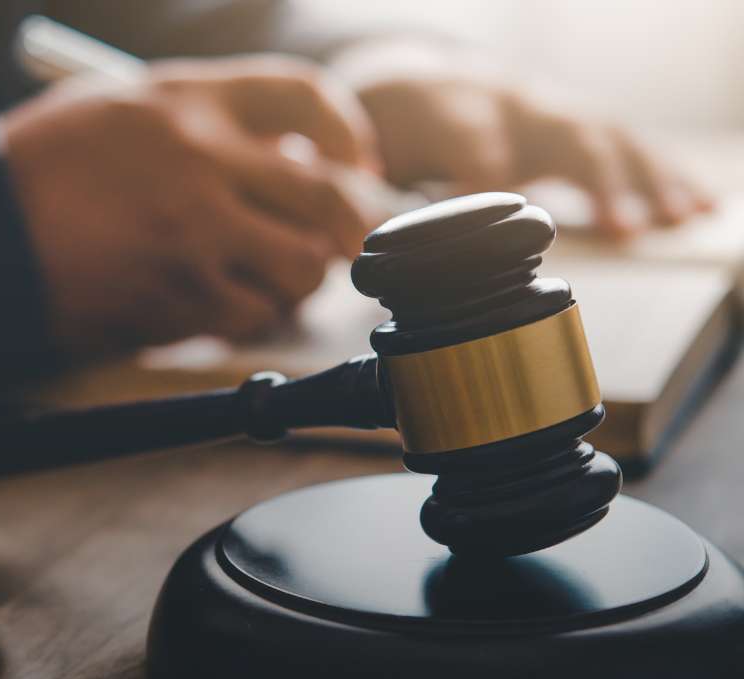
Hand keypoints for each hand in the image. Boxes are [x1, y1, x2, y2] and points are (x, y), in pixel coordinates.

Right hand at [4, 56, 380, 355]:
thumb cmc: (38, 173)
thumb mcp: (117, 110)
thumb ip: (202, 124)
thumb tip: (283, 160)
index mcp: (186, 100)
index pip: (304, 99)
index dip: (349, 137)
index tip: (354, 166)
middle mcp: (201, 160)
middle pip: (329, 197)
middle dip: (343, 230)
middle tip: (333, 246)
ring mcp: (194, 233)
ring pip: (300, 269)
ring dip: (291, 281)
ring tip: (254, 278)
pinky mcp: (177, 297)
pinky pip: (248, 318)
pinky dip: (240, 319)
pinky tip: (208, 305)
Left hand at [339, 44, 712, 236]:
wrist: (410, 82)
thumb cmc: (383, 129)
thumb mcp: (357, 155)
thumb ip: (355, 187)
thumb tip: (346, 228)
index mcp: (444, 113)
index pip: (468, 138)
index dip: (484, 168)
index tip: (501, 206)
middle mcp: (505, 104)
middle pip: (560, 132)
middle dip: (598, 178)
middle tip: (625, 227)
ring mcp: (546, 110)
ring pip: (606, 136)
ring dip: (646, 179)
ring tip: (679, 217)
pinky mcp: (571, 124)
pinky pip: (627, 144)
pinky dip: (663, 174)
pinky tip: (699, 203)